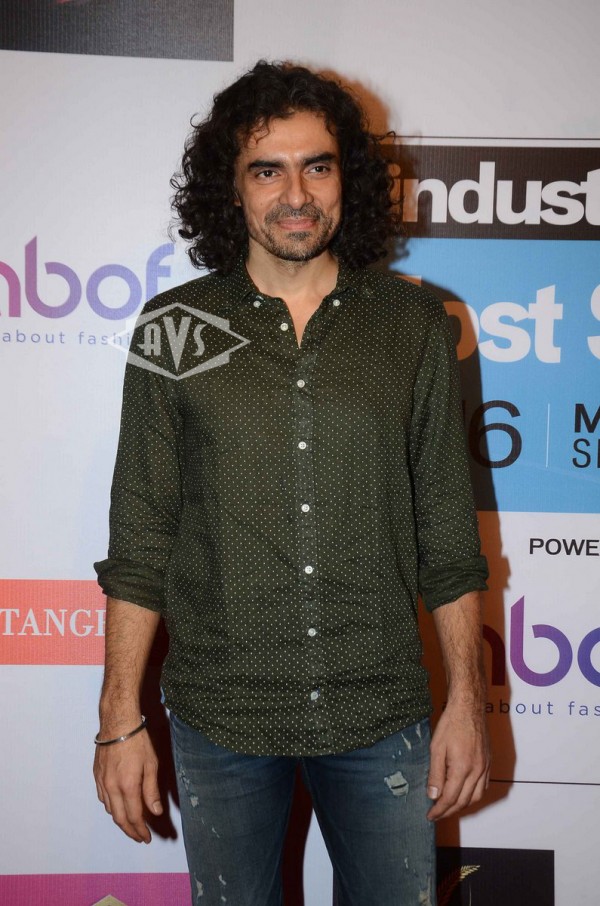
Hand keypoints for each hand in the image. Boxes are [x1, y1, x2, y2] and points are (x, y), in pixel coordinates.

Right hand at [94, 730, 162, 842]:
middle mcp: (112, 787)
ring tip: (131, 825)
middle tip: (139, 837)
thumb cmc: (137, 741)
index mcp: (128, 786)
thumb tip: (155, 811)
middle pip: (120, 818)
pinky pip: (103, 798)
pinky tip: (118, 806)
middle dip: (130, 831)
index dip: (141, 831)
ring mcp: (102, 782)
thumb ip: (151, 790)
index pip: (134, 817)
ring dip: (121, 820)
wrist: (118, 723)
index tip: (147, 838)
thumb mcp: (151, 765)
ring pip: (110, 810)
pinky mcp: (97, 776)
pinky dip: (111, 807)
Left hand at [426, 699, 489, 820]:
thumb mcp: (436, 748)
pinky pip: (483, 787)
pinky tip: (463, 794)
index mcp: (462, 767)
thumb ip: (435, 773)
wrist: (469, 708)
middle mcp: (477, 771)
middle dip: (449, 811)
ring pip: (475, 797)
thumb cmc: (451, 724)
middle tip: (436, 814)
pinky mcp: (488, 763)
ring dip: (461, 806)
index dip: (439, 810)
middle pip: (463, 801)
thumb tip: (433, 795)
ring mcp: (485, 767)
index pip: (450, 798)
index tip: (430, 816)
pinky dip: (472, 795)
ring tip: (448, 807)